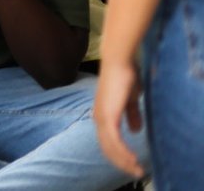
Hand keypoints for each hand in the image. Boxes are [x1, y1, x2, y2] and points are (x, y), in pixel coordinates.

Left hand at [94, 58, 146, 177]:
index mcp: (102, 115)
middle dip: (121, 162)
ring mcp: (101, 117)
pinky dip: (123, 151)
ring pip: (110, 147)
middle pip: (106, 148)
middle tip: (135, 173)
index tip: (131, 164)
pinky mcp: (108, 116)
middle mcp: (98, 118)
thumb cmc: (124, 77)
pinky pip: (114, 140)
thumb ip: (131, 114)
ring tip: (136, 170)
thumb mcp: (130, 100)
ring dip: (124, 160)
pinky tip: (132, 159)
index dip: (118, 154)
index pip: (107, 141)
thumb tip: (134, 131)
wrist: (119, 63)